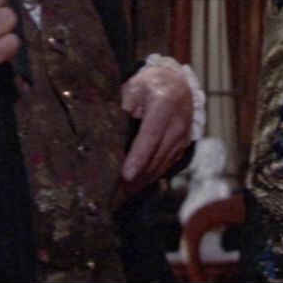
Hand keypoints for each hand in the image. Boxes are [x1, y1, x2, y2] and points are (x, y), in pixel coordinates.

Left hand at [118, 63, 193, 187]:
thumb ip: (120, 106)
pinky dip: (146, 181)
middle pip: (155, 157)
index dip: (139, 156)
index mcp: (165, 104)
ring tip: (116, 198)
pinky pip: (163, 169)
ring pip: (159, 167)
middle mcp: (177, 124)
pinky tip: (129, 191)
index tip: (126, 175)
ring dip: (138, 184)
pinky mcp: (180, 150)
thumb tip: (101, 127)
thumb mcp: (132, 88)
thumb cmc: (148, 86)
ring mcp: (182, 139)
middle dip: (134, 178)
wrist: (176, 85)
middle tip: (111, 194)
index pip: (151, 135)